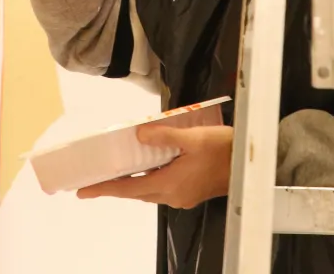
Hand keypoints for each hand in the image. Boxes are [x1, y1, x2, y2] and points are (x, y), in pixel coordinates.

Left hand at [77, 124, 233, 209]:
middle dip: (115, 187)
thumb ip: (164, 136)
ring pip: (149, 191)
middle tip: (94, 181)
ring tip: (116, 173)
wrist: (249, 165)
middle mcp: (173, 195)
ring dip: (133, 183)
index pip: (129, 188)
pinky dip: (149, 180)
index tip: (84, 191)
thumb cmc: (223, 150)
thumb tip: (138, 136)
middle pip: (136, 192)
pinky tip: (148, 168)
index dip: (105, 189)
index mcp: (170, 184)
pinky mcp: (190, 193)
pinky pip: (161, 189)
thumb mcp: (192, 137)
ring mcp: (182, 196)